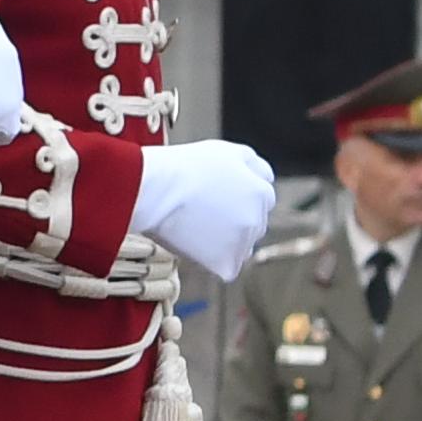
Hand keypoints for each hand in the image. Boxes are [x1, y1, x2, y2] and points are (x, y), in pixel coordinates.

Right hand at [133, 137, 278, 279]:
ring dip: (225, 243)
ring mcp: (244, 243)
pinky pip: (227, 268)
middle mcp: (259, 219)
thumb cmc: (183, 167)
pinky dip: (213, 262)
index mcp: (262, 192)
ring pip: (241, 248)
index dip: (237, 199)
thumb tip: (267, 178)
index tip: (214, 198)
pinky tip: (194, 245)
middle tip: (201, 213)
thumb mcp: (226, 151)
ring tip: (195, 228)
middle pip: (253, 225)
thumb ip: (254, 164)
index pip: (261, 201)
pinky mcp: (227, 263)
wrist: (154, 189)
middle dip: (235, 221)